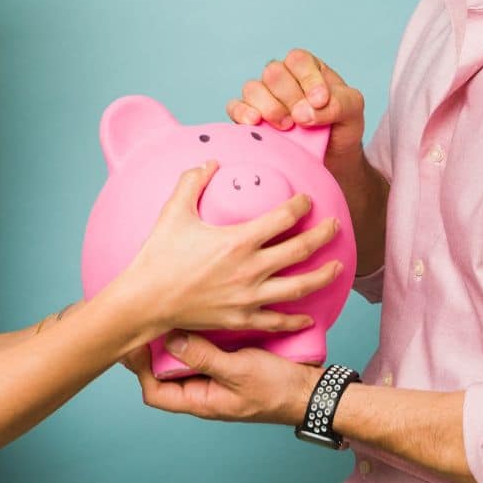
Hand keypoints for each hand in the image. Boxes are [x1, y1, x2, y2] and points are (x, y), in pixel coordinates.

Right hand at [113, 162, 342, 335]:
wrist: (145, 301)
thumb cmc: (158, 256)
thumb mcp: (174, 211)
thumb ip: (192, 181)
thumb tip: (210, 162)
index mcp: (239, 240)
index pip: (284, 217)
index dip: (300, 205)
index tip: (307, 199)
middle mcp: (251, 269)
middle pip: (301, 249)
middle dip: (324, 235)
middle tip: (335, 225)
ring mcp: (249, 297)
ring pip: (300, 286)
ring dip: (323, 275)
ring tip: (338, 266)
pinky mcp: (242, 319)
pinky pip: (277, 320)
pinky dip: (296, 319)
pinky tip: (308, 316)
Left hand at [124, 333, 321, 425]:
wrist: (310, 390)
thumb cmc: (277, 389)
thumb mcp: (239, 371)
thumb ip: (205, 358)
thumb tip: (171, 342)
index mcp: (201, 401)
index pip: (155, 394)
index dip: (141, 372)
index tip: (137, 345)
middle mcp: (203, 391)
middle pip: (164, 375)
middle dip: (152, 352)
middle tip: (143, 323)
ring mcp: (214, 378)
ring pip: (182, 361)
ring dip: (173, 341)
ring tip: (163, 315)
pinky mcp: (227, 363)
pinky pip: (203, 351)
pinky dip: (195, 336)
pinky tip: (194, 316)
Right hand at [228, 49, 365, 169]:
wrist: (333, 159)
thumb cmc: (342, 128)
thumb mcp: (353, 111)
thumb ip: (338, 104)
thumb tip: (304, 112)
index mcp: (308, 69)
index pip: (298, 60)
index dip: (308, 79)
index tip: (320, 101)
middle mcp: (283, 78)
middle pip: (273, 73)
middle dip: (289, 97)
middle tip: (302, 119)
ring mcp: (263, 97)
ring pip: (252, 88)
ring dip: (269, 107)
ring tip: (285, 126)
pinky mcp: (249, 117)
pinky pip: (234, 107)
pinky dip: (242, 113)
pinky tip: (255, 123)